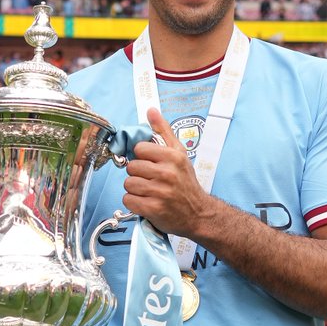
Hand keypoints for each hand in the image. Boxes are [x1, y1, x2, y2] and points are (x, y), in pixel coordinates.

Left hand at [122, 108, 213, 238]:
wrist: (198, 213)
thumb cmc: (186, 183)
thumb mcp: (179, 153)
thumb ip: (163, 131)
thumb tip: (151, 111)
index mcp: (173, 157)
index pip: (139, 149)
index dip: (141, 157)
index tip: (150, 164)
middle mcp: (167, 173)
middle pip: (131, 167)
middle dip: (137, 174)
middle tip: (150, 179)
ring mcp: (160, 192)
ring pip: (128, 184)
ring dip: (135, 189)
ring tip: (149, 191)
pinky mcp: (153, 209)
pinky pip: (128, 199)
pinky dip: (134, 202)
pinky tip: (146, 201)